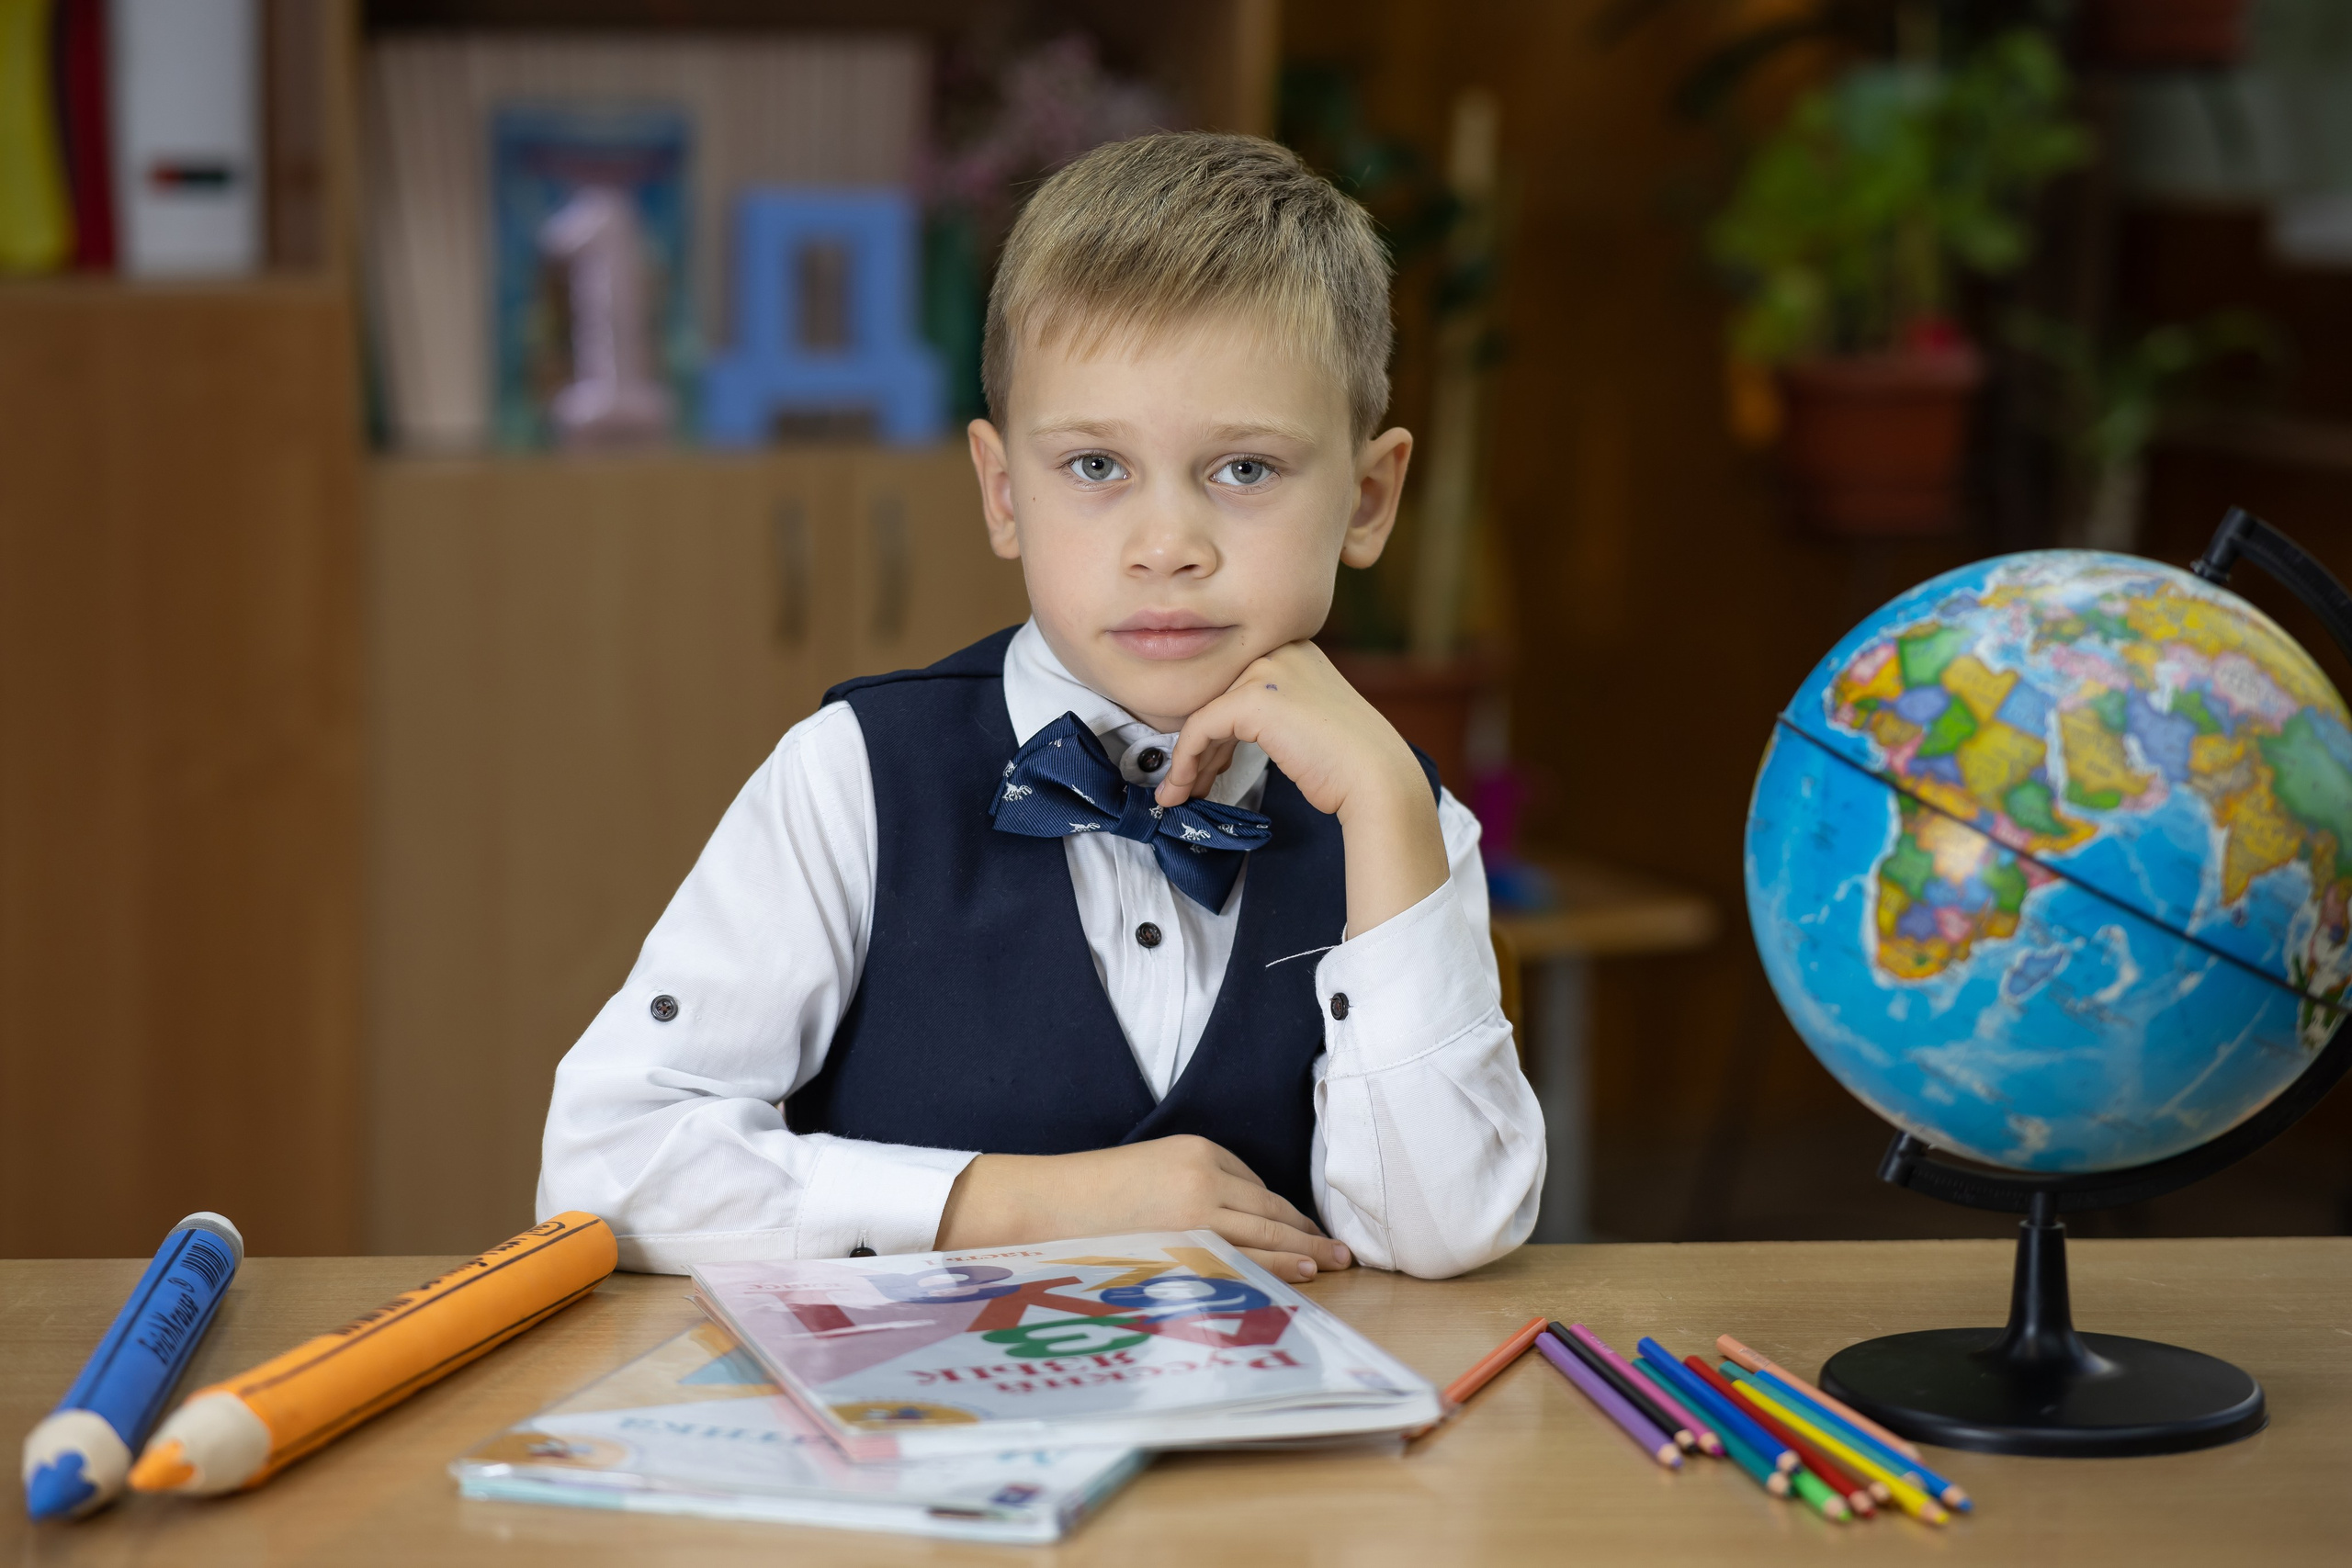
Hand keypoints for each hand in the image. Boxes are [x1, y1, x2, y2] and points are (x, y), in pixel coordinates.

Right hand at [933, 1134, 1351, 1281]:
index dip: (1280, 1211)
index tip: (1298, 1228)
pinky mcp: (1189, 1245)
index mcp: (1195, 1152)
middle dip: (1306, 1231)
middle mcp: (1206, 1177)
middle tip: (1339, 1250)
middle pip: (1271, 1208)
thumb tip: (1224, 1223)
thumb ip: (1187, 1189)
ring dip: (1304, 1251)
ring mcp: (1200, 1212)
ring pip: (1267, 1234)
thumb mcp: (1146, 1176)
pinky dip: (1277, 1269)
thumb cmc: (1085, 1198)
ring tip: (1332, 1265)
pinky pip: (1245, 1259)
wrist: (1040, 1207)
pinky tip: (1300, 1277)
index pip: (1254, 1184)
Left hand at [1156, 641, 1448, 934]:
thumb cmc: (1350, 765)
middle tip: (1191, 785)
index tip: (1211, 768)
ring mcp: (1266, 669)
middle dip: (1203, 748)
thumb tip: (1225, 739)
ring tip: (1177, 794)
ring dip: (1188, 760)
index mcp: (1297, 651)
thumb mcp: (1309, 722)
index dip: (1220, 732)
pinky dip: (1185, 762)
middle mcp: (1280, 650)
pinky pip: (1200, 729)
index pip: (1240, 686)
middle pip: (1220, 698)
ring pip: (1205, 713)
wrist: (1377, 779)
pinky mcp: (1252, 697)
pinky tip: (1180, 789)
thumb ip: (1275, 714)